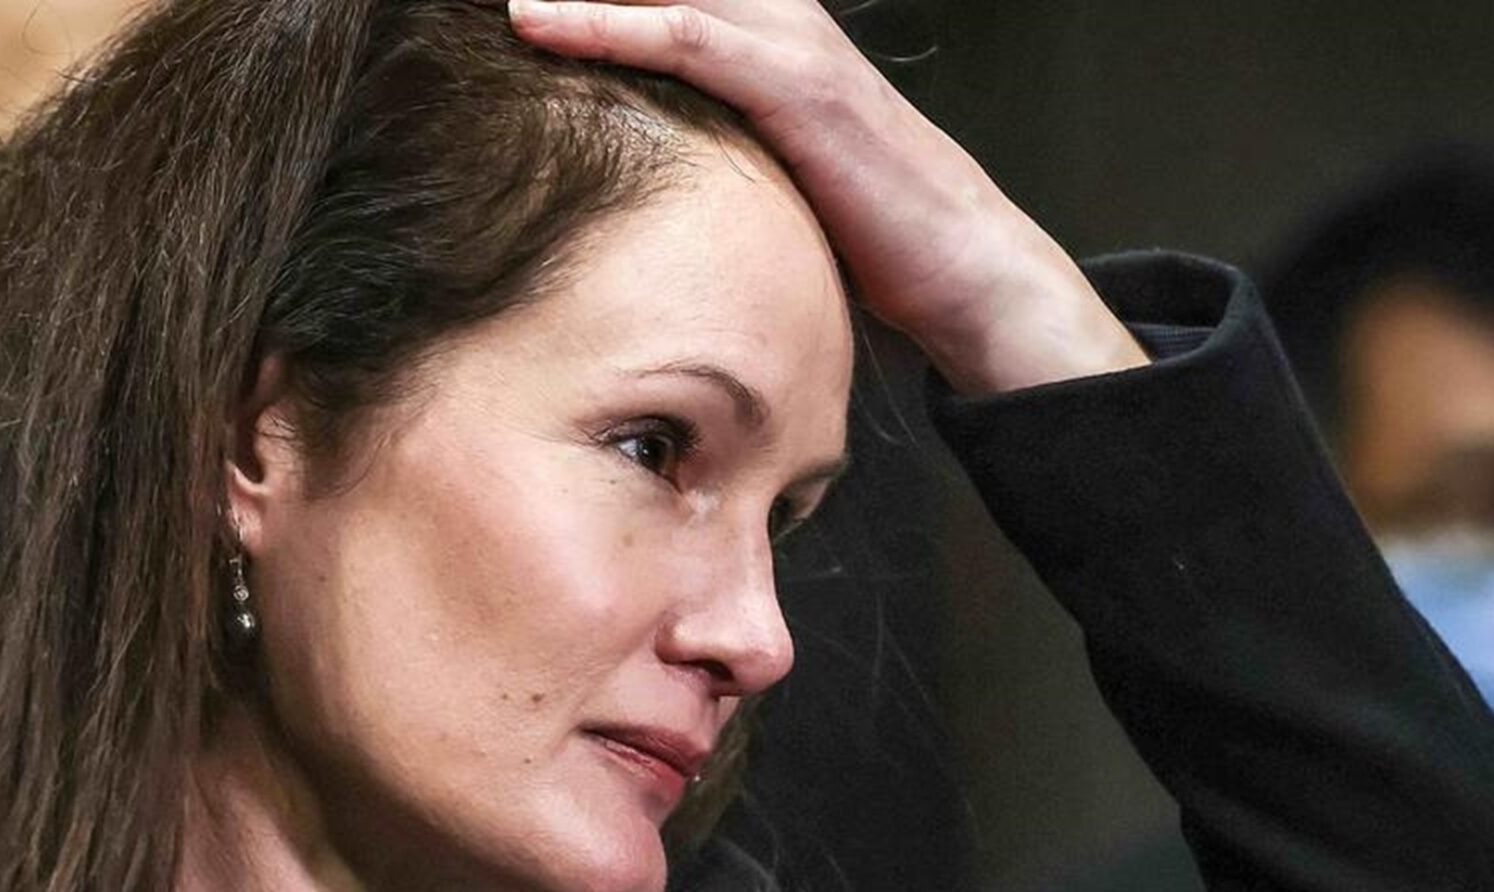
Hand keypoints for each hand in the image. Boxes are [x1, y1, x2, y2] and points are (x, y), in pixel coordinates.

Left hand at [498, 0, 1147, 393]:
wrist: (960, 265)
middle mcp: (772, 14)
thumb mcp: (762, 166)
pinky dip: (602, 21)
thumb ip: (699, 137)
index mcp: (760, 26)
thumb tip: (624, 161)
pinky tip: (534, 18)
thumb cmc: (864, 228)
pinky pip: (682, 34)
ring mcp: (785, 41)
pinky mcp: (793, 84)